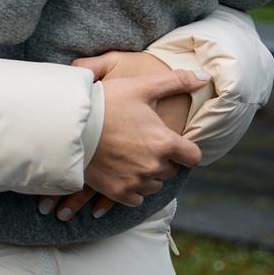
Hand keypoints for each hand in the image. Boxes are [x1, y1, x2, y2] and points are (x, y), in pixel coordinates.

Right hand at [40, 51, 198, 219]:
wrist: (67, 124)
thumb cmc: (105, 102)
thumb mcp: (140, 87)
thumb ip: (176, 82)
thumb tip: (206, 77)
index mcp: (164, 142)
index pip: (193, 157)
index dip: (183, 148)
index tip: (168, 141)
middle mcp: (154, 166)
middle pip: (172, 170)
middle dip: (162, 158)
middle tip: (140, 142)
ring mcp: (135, 181)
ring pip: (155, 184)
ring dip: (148, 173)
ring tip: (129, 155)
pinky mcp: (118, 192)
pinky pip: (137, 198)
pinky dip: (132, 187)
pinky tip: (120, 170)